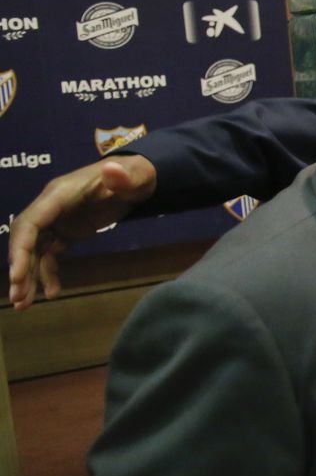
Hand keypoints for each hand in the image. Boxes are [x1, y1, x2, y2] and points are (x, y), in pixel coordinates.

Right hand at [7, 155, 155, 308]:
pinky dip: (48, 273)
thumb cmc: (137, 175)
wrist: (140, 179)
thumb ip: (125, 176)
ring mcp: (57, 220)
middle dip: (20, 268)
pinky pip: (49, 255)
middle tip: (18, 298)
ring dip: (28, 276)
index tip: (17, 276)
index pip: (31, 222)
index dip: (20, 248)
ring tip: (24, 305)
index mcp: (60, 194)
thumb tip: (112, 170)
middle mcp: (51, 207)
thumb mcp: (137, 176)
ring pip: (34, 250)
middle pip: (26, 239)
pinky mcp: (66, 231)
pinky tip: (53, 293)